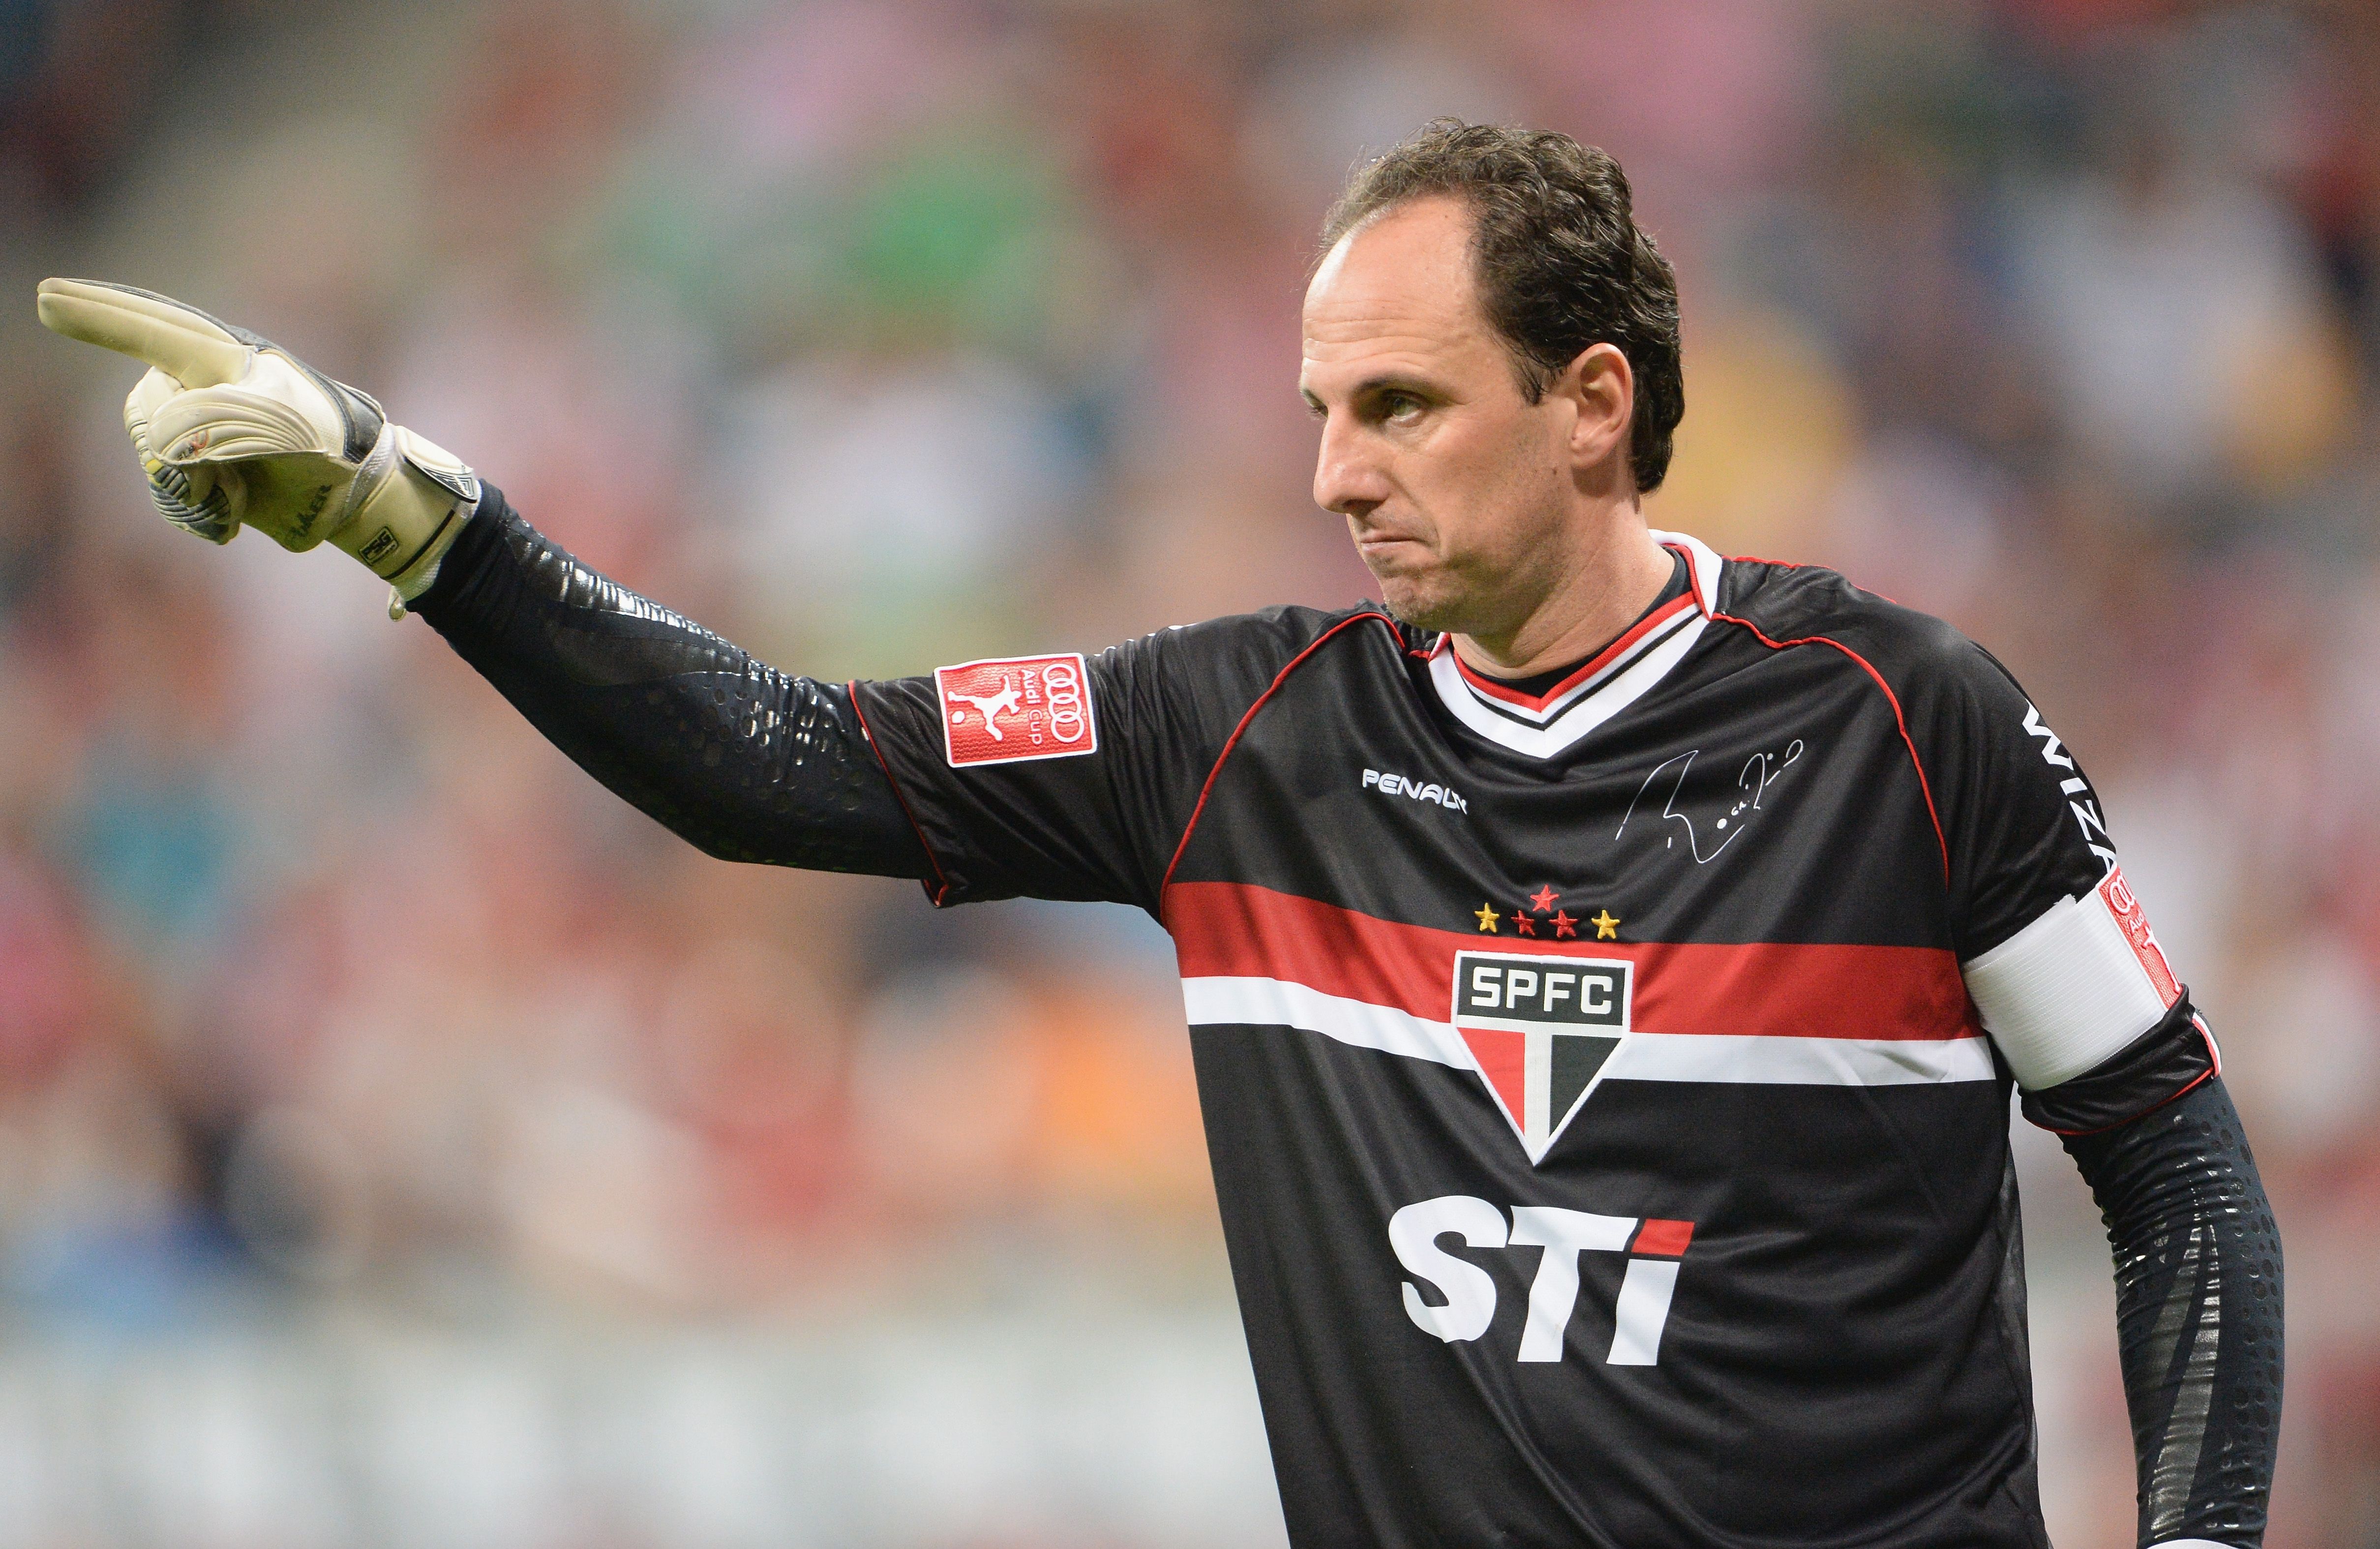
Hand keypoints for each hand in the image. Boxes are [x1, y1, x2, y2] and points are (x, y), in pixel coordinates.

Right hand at [36, 278, 479, 605]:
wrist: (353, 494)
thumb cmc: (331, 449)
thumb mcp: (288, 429)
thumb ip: (221, 420)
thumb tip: (170, 443)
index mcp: (222, 357)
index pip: (151, 328)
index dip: (97, 315)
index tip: (48, 297)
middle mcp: (197, 382)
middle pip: (146, 411)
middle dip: (181, 453)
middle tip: (230, 477)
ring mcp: (193, 424)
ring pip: (153, 456)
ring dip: (195, 488)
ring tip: (240, 495)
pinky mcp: (196, 465)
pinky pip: (167, 490)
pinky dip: (198, 513)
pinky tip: (232, 517)